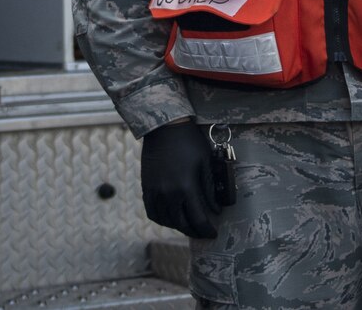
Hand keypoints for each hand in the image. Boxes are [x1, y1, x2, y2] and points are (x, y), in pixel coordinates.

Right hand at [139, 118, 219, 238]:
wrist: (164, 128)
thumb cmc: (189, 142)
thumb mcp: (205, 163)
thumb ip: (209, 189)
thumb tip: (216, 210)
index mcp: (186, 187)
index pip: (198, 219)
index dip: (207, 230)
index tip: (213, 234)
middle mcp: (168, 194)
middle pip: (182, 224)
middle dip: (194, 231)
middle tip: (202, 233)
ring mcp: (154, 192)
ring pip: (166, 221)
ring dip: (178, 227)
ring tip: (188, 226)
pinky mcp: (146, 188)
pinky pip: (152, 213)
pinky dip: (163, 220)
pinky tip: (171, 218)